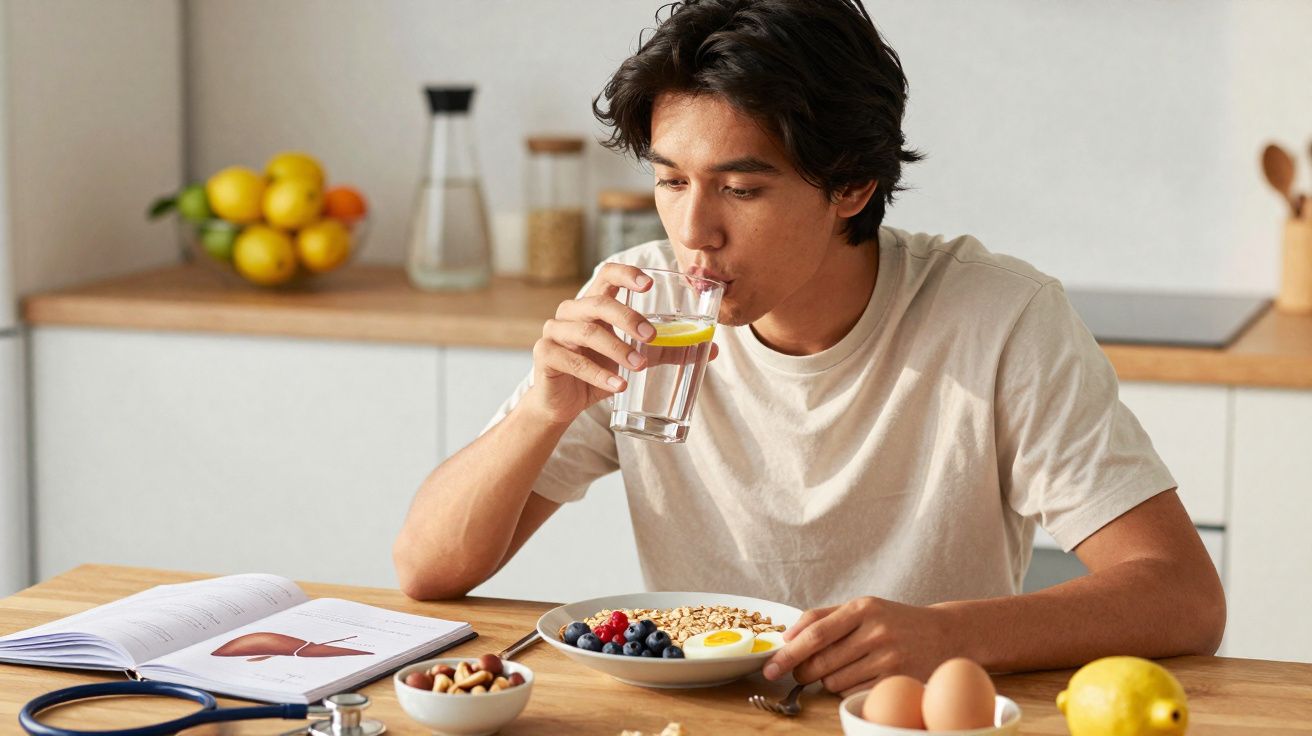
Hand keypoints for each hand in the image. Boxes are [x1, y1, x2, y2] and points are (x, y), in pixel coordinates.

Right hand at [522, 263, 718, 423]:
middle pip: (598, 303)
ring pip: (586, 332)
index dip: (626, 274)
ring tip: (639, 366)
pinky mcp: (545, 355)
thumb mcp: (635, 359)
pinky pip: (572, 360)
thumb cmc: (599, 372)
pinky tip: (618, 385)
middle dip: (628, 318)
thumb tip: (711, 348)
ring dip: (616, 349)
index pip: (607, 275)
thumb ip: (666, 350)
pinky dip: (597, 374)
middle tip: (651, 336)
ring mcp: (555, 332)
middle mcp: (572, 312)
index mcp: (594, 305)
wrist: (563, 404)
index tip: (649, 284)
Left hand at [762, 597, 957, 695]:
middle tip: (801, 672)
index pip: (815, 634)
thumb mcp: (863, 607)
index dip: (788, 653)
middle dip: (802, 671)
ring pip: (833, 682)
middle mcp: (876, 631)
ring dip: (826, 681)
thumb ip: (823, 617)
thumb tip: (787, 637)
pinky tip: (858, 677)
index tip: (770, 667)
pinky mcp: (897, 681)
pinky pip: (853, 693)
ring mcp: (888, 658)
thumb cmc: (894, 621)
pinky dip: (846, 690)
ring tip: (841, 668)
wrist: (945, 635)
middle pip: (820, 662)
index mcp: (863, 608)